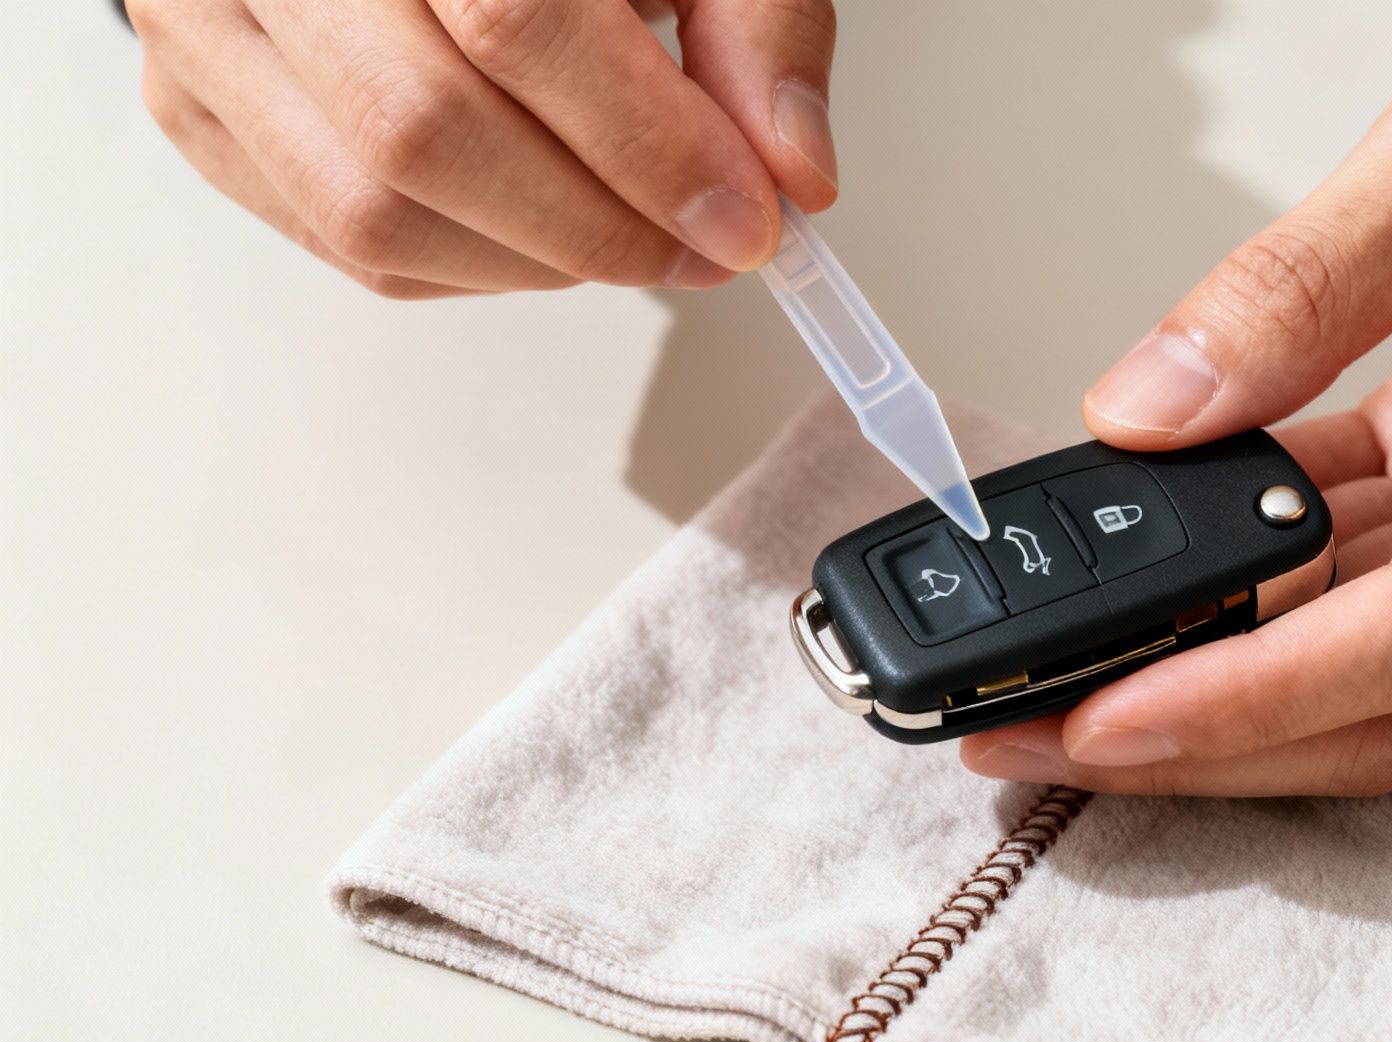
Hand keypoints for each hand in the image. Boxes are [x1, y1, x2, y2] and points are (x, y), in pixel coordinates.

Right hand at [131, 0, 837, 297]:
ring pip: (373, 212)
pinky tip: (547, 231)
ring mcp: (203, 23)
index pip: (512, 18)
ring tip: (639, 239)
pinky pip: (342, 243)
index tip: (747, 217)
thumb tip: (797, 174)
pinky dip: (474, 266)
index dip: (643, 141)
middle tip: (705, 247)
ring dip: (540, 263)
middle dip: (597, 226)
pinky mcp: (196, 105)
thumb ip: (752, 24)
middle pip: (425, 131)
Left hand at [961, 0, 1391, 794]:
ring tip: (1087, 678)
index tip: (1118, 721)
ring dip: (1237, 685)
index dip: (1257, 699)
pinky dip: (1283, 596)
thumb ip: (1292, 288)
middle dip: (1219, 737)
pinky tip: (1179, 586)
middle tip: (1055, 737)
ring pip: (1391, 668)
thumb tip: (1154, 414)